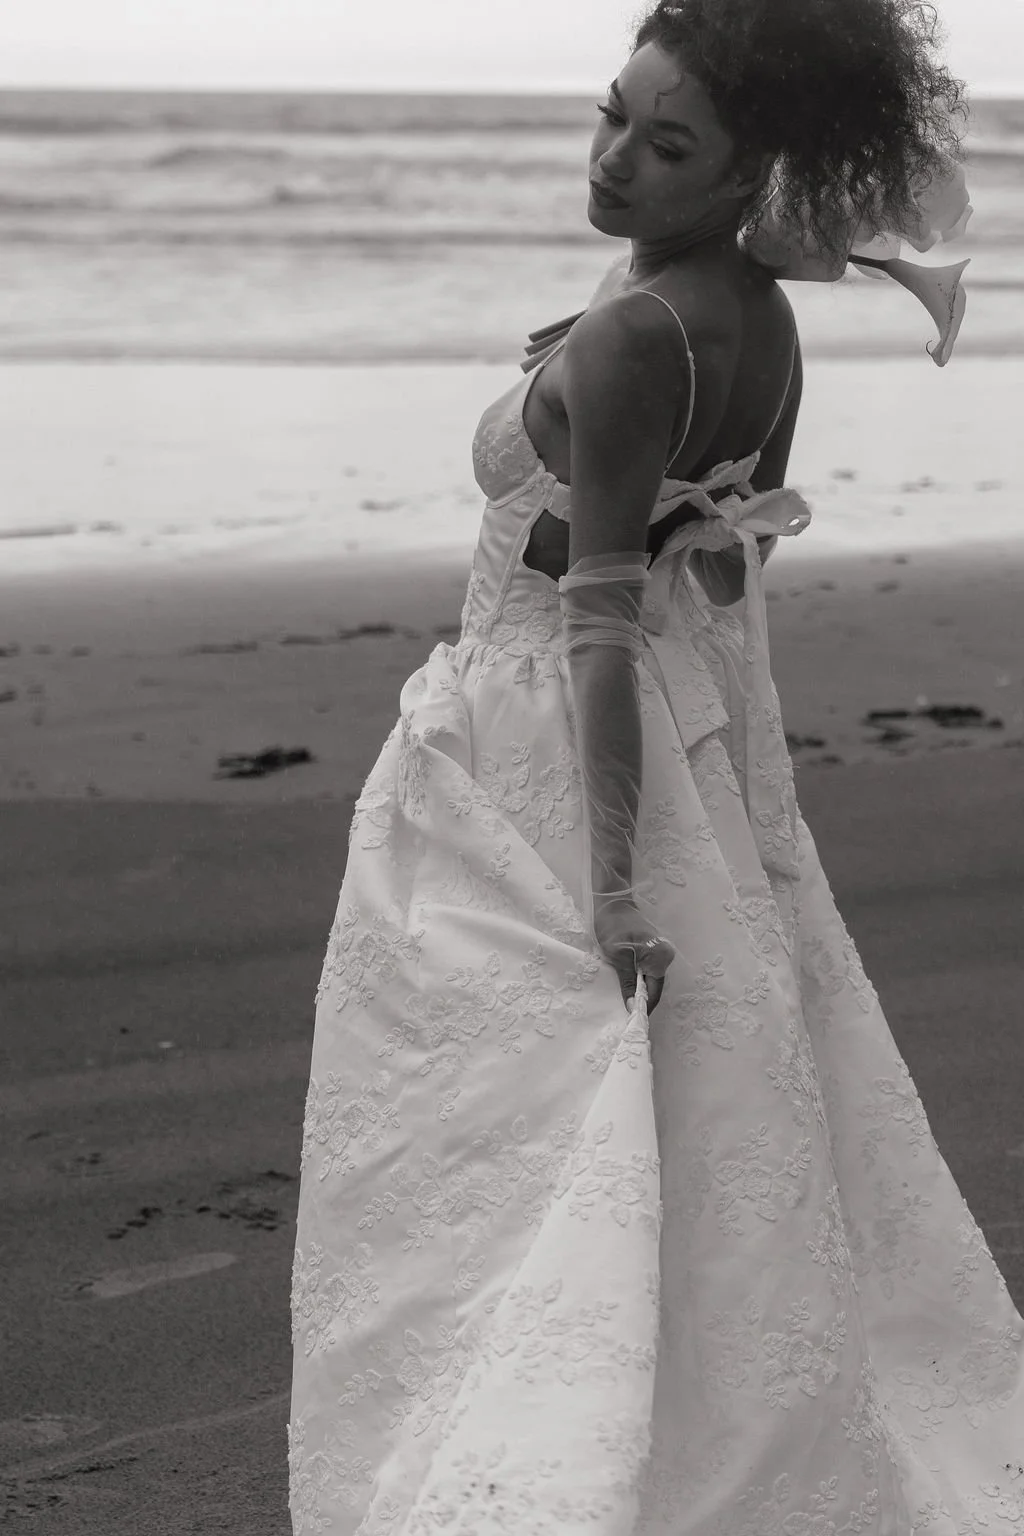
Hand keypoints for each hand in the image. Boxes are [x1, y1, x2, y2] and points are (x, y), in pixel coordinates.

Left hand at [593, 898, 675, 1013]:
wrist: (612, 901)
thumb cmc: (613, 926)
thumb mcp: (617, 957)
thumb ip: (627, 983)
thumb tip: (633, 1008)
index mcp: (660, 958)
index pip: (655, 992)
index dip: (643, 1008)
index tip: (631, 1022)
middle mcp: (666, 956)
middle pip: (655, 987)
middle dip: (642, 1001)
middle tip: (624, 1016)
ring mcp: (662, 953)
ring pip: (652, 980)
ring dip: (640, 991)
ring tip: (625, 1005)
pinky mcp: (655, 950)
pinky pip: (649, 971)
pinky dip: (639, 981)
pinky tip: (628, 987)